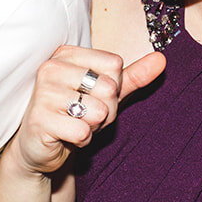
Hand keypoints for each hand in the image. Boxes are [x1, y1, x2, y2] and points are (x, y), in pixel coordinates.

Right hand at [9, 46, 166, 176]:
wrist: (40, 147)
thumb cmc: (73, 115)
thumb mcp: (106, 95)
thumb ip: (133, 76)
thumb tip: (161, 59)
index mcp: (66, 54)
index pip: (114, 65)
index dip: (113, 88)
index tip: (92, 97)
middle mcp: (51, 67)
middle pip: (108, 88)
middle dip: (105, 111)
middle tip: (83, 116)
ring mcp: (42, 93)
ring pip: (98, 111)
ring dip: (93, 126)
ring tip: (74, 125)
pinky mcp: (39, 119)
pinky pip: (83, 131)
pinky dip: (81, 140)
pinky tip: (66, 137)